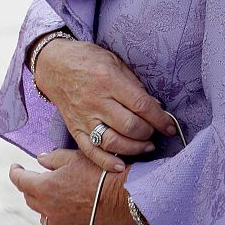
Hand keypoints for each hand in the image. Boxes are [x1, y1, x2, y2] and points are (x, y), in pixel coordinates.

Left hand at [9, 149, 135, 224]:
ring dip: (43, 201)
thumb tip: (41, 159)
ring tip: (53, 191)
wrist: (123, 196)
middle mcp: (48, 209)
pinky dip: (57, 213)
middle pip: (29, 198)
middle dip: (30, 186)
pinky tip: (66, 205)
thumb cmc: (100, 173)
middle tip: (37, 176)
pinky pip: (57, 223)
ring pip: (42, 213)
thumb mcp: (75, 157)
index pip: (20, 181)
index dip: (15, 172)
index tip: (16, 167)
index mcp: (45, 188)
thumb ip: (53, 158)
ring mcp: (60, 223)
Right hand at [34, 39, 176, 172]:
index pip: (141, 105)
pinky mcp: (74, 129)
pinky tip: (121, 165)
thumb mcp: (114, 61)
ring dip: (134, 148)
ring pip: (112, 142)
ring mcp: (84, 117)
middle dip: (148, 133)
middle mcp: (96, 101)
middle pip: (129, 126)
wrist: (55, 64)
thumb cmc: (88, 58)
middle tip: (155, 132)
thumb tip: (154, 106)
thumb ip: (133, 84)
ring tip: (146, 146)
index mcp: (109, 80)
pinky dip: (106, 162)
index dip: (160, 119)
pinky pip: (90, 151)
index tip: (170, 126)